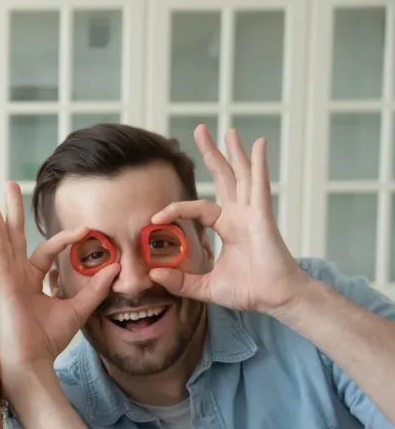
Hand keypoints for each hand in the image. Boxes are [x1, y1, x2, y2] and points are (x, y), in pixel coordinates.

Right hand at [0, 183, 119, 371]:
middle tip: (13, 186)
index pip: (47, 251)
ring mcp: (7, 278)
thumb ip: (95, 288)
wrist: (32, 360)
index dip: (67, 238)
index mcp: (31, 280)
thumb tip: (116, 267)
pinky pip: (0, 253)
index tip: (88, 230)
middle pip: (16, 237)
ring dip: (3, 216)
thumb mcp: (79, 309)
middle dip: (15, 212)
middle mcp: (16, 276)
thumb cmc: (49, 339)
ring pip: (5, 241)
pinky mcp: (2, 283)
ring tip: (0, 193)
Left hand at [148, 125, 305, 312]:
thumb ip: (180, 281)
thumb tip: (154, 275)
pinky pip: (258, 185)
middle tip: (200, 130)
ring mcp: (253, 213)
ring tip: (228, 130)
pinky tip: (258, 145)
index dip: (175, 209)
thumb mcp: (205, 287)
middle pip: (224, 177)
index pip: (197, 208)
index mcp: (228, 227)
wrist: (274, 299)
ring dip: (234, 152)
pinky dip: (258, 164)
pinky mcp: (262, 216)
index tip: (154, 219)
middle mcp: (240, 215)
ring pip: (241, 175)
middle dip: (213, 154)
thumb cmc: (248, 291)